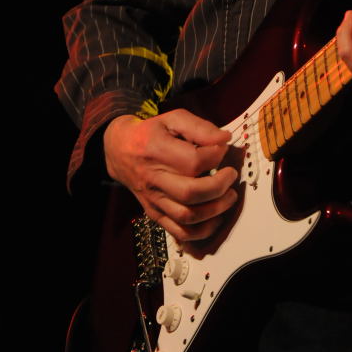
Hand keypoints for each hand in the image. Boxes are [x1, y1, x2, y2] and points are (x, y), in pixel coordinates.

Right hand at [103, 109, 237, 243]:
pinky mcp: (154, 213)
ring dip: (215, 210)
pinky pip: (180, 232)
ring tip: (229, 196)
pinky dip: (202, 231)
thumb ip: (200, 127)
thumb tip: (225, 139)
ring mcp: (154, 199)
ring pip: (187, 216)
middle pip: (191, 192)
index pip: (193, 161)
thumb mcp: (173, 119)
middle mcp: (153, 178)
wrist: (120, 150)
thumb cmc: (151, 133)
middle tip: (231, 175)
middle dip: (219, 186)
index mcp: (157, 150)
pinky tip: (215, 218)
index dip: (216, 156)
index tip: (223, 148)